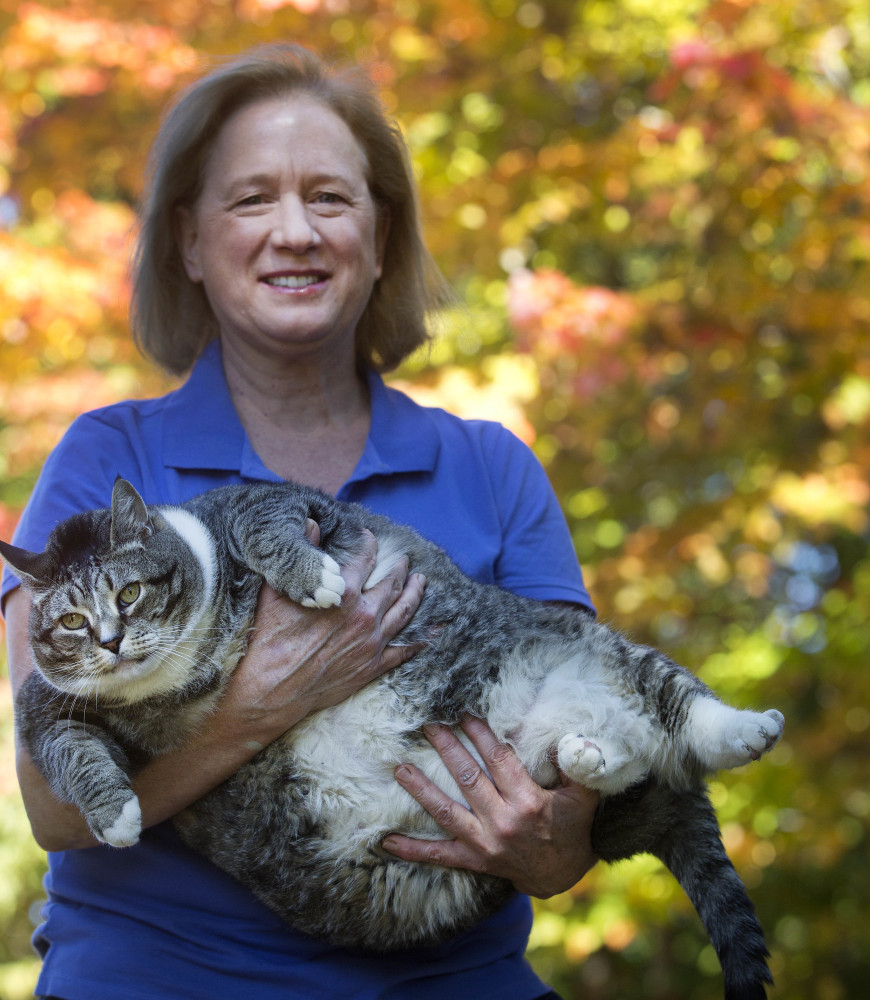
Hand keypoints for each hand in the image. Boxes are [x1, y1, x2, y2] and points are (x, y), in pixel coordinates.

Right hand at [219, 525, 425, 745]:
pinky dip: (421, 639)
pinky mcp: (372, 667)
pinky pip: (405, 650)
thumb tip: (310, 522)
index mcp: (343, 591)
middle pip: (391, 583)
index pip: (364, 557)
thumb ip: (300, 553)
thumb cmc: (267, 639)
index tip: (370, 537)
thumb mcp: (276, 589)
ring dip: (415, 593)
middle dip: (400, 568)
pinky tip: (432, 630)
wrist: (270, 689)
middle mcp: (364, 614)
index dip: (368, 543)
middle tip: (405, 560)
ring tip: (421, 582)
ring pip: (404, 611)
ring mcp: (371, 642)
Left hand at [382, 716, 598, 897]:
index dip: (480, 734)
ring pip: (446, 813)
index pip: (498, 760)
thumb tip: (564, 735)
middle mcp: (503, 822)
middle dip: (446, 749)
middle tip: (428, 725)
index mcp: (528, 802)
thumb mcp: (583, 795)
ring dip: (421, 790)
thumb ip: (577, 766)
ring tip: (400, 769)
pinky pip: (439, 855)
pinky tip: (388, 841)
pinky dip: (413, 850)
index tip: (464, 713)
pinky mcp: (474, 861)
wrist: (562, 876)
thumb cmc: (571, 827)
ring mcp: (485, 844)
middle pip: (468, 778)